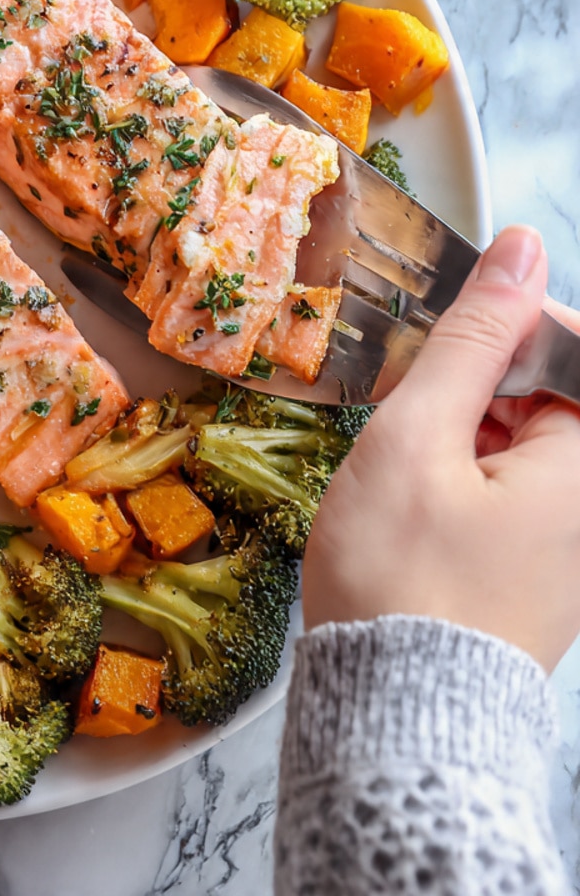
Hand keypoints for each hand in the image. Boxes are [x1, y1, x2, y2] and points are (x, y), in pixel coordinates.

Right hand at [302, 225, 579, 670]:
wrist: (395, 709)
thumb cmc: (401, 577)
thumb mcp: (418, 439)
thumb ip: (472, 339)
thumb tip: (520, 248)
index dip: (513, 322)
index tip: (447, 336)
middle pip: (560, 389)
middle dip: (487, 374)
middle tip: (415, 399)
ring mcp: (578, 536)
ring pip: (537, 433)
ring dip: (474, 420)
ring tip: (408, 453)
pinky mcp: (550, 562)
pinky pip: (525, 480)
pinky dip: (473, 464)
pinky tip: (421, 487)